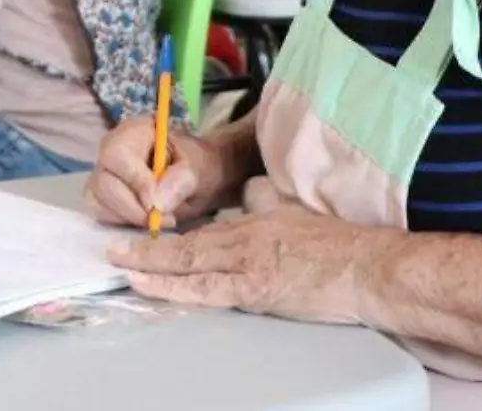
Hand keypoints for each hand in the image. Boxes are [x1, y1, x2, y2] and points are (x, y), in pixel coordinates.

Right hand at [84, 116, 239, 228]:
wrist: (199, 179)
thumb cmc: (198, 166)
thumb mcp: (198, 169)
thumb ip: (179, 181)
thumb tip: (156, 204)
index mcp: (134, 130)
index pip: (118, 154)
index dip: (134, 181)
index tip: (156, 205)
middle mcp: (111, 149)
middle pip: (103, 181)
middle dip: (133, 208)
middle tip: (164, 219)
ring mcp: (103, 172)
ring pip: (97, 200)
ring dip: (129, 218)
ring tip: (161, 220)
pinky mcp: (101, 196)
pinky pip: (100, 213)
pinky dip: (123, 223)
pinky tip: (146, 220)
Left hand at [108, 178, 401, 324]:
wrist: (367, 267)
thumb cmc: (341, 246)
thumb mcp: (297, 211)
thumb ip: (269, 201)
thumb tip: (253, 192)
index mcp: (255, 219)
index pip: (206, 228)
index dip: (173, 234)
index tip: (148, 236)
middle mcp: (245, 237)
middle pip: (187, 242)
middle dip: (147, 245)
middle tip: (115, 246)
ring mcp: (247, 264)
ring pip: (187, 262)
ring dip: (149, 263)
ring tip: (121, 263)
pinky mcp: (254, 289)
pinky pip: (203, 288)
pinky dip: (170, 284)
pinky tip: (148, 283)